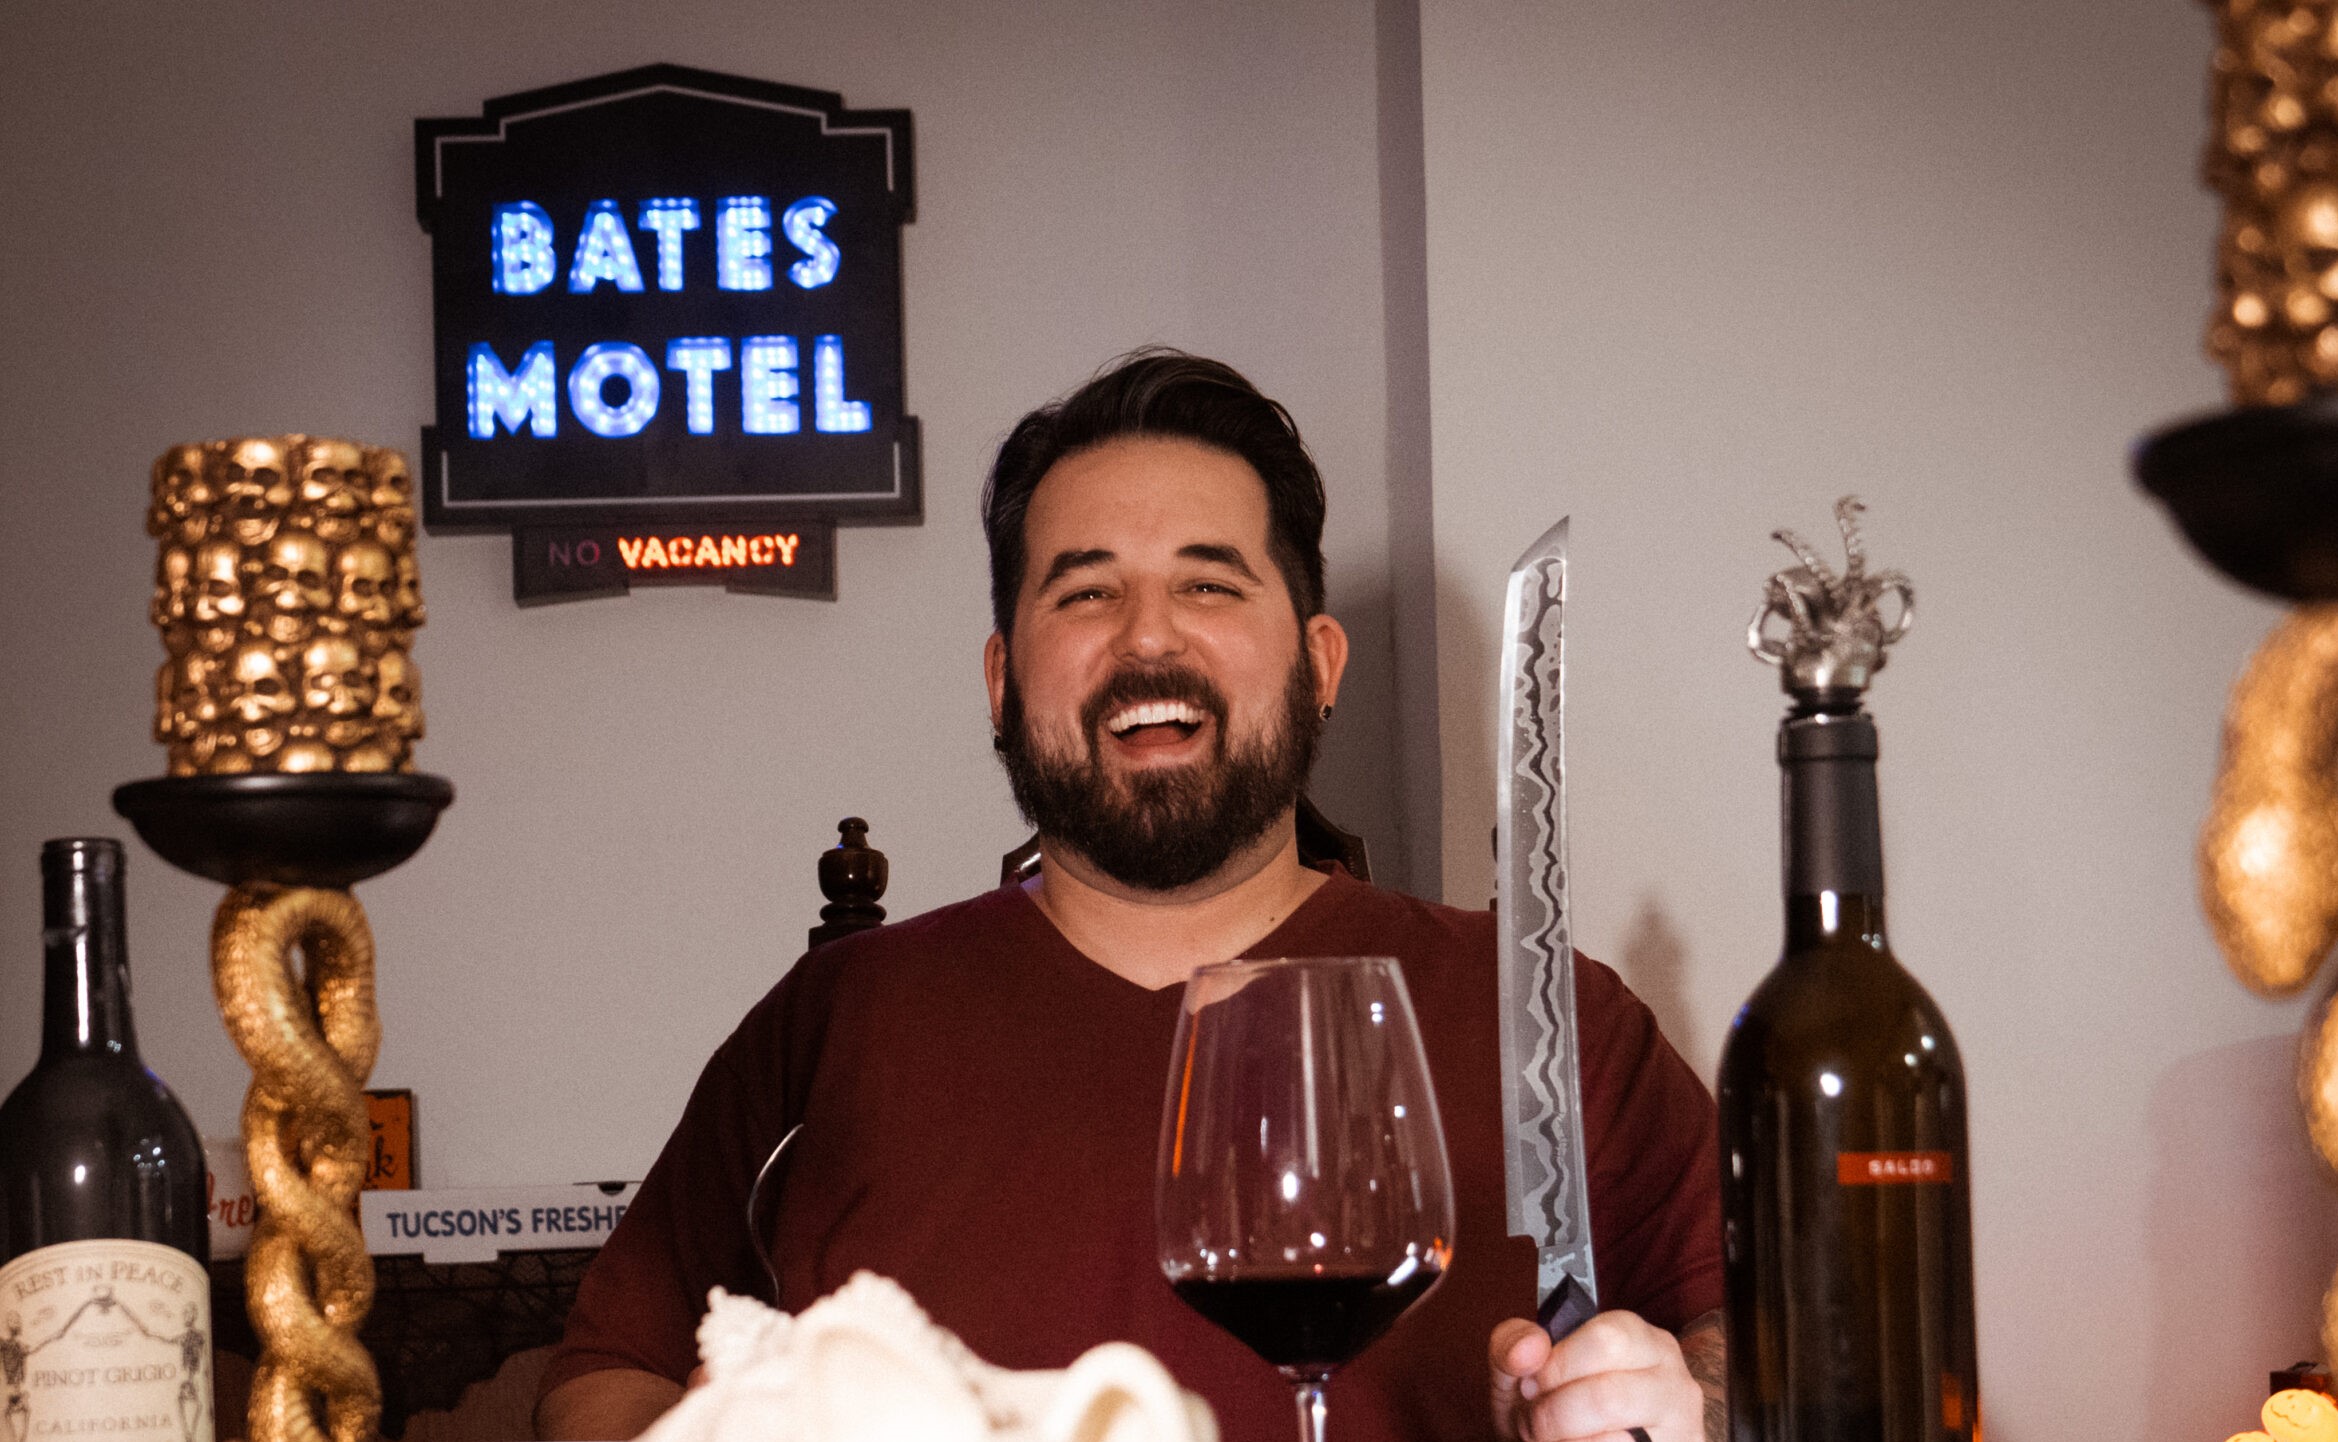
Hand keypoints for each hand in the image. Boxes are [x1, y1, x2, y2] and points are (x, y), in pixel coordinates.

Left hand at [1488, 1310, 1704, 1441]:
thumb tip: (1529, 1349)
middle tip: (1534, 1422)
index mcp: (1645, 1342)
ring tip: (1552, 1439)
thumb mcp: (1525, 1369)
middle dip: (1555, 1414)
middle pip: (1607, 1396)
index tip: (1531, 1385)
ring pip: (1614, 1441)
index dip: (1556, 1366)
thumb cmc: (1555, 1405)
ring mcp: (1681, 1431)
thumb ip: (1513, 1343)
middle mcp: (1674, 1383)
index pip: (1606, 1339)